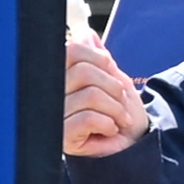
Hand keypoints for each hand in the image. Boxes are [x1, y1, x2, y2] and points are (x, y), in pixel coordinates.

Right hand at [62, 31, 148, 158]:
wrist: (130, 147)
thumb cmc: (120, 115)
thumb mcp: (115, 80)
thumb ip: (99, 59)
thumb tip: (88, 36)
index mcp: (62, 77)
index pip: (71, 51)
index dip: (97, 58)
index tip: (111, 69)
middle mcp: (52, 94)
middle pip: (82, 71)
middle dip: (112, 86)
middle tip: (120, 100)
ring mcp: (55, 116)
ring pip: (89, 95)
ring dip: (114, 108)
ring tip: (118, 119)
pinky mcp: (62, 136)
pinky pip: (88, 118)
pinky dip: (108, 123)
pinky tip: (109, 131)